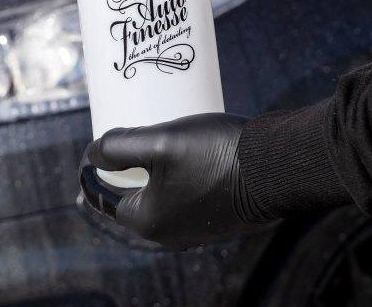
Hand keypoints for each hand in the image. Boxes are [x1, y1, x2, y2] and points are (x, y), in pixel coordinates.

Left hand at [79, 113, 272, 248]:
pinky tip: (190, 150)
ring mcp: (202, 224)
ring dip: (157, 172)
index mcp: (151, 222)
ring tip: (156, 139)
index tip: (92, 152)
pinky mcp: (225, 212)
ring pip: (166, 195)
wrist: (280, 166)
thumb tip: (92, 154)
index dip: (96, 175)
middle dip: (128, 171)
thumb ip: (120, 147)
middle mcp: (174, 232)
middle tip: (126, 139)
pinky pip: (191, 193)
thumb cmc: (217, 154)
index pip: (108, 200)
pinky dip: (182, 174)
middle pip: (138, 198)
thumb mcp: (161, 143)